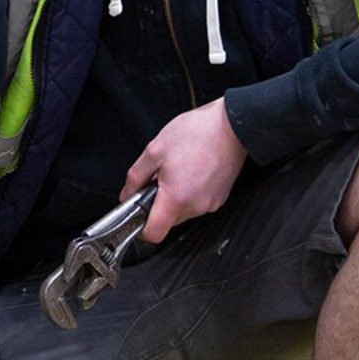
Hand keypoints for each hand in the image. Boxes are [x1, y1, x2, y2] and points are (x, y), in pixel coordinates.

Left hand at [121, 97, 246, 243]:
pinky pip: (198, 203)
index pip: (154, 234)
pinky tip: (193, 171)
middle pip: (169, 222)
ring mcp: (210, 204)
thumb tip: (127, 193)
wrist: (231, 125)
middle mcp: (195, 206)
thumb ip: (136, 177)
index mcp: (176, 198)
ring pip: (183, 212)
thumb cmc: (198, 133)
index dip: (142, 229)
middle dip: (159, 205)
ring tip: (179, 171)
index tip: (139, 216)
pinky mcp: (220, 198)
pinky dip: (191, 193)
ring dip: (176, 197)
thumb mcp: (155, 150)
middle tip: (160, 180)